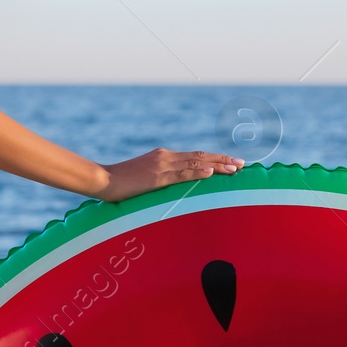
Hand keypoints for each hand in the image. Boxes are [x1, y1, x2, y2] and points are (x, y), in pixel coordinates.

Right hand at [92, 148, 243, 202]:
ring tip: (235, 168)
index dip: (215, 159)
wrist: (103, 180)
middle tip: (243, 164)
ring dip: (217, 165)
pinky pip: (181, 174)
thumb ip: (161, 180)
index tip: (232, 162)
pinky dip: (197, 172)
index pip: (195, 156)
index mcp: (164, 157)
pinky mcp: (156, 177)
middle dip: (223, 160)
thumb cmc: (121, 184)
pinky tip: (210, 172)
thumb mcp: (145, 180)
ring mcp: (161, 165)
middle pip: (200, 157)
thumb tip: (176, 190)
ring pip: (196, 163)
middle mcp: (165, 157)